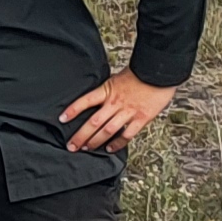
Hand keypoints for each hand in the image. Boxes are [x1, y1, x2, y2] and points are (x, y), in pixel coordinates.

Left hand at [61, 73, 176, 152]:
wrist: (159, 72)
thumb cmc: (139, 73)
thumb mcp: (116, 78)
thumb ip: (107, 91)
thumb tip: (96, 99)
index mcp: (108, 90)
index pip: (85, 101)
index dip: (72, 110)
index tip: (62, 119)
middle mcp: (116, 102)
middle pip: (94, 122)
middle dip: (81, 135)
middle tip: (71, 146)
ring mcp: (128, 111)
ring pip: (108, 130)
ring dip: (95, 141)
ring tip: (86, 148)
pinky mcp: (142, 118)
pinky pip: (127, 134)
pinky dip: (117, 143)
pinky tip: (109, 148)